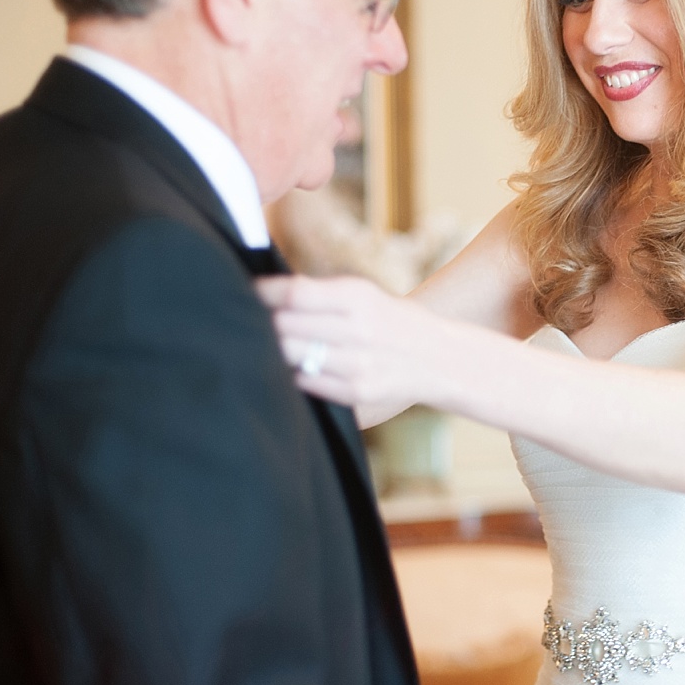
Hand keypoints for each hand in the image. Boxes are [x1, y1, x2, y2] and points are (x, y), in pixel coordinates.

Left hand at [255, 275, 436, 419]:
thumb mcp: (363, 293)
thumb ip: (317, 293)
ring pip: (290, 358)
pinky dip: (294, 374)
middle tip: (249, 319)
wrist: (438, 358)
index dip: (263, 293)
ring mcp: (358, 365)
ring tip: (270, 344)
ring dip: (273, 351)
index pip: (295, 293)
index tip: (247, 291)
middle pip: (285, 327)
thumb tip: (263, 293)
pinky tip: (298, 366)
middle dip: (262, 323)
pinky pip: (305, 383)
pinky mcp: (356, 393)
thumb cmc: (389, 320)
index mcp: (359, 297)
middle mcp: (360, 330)